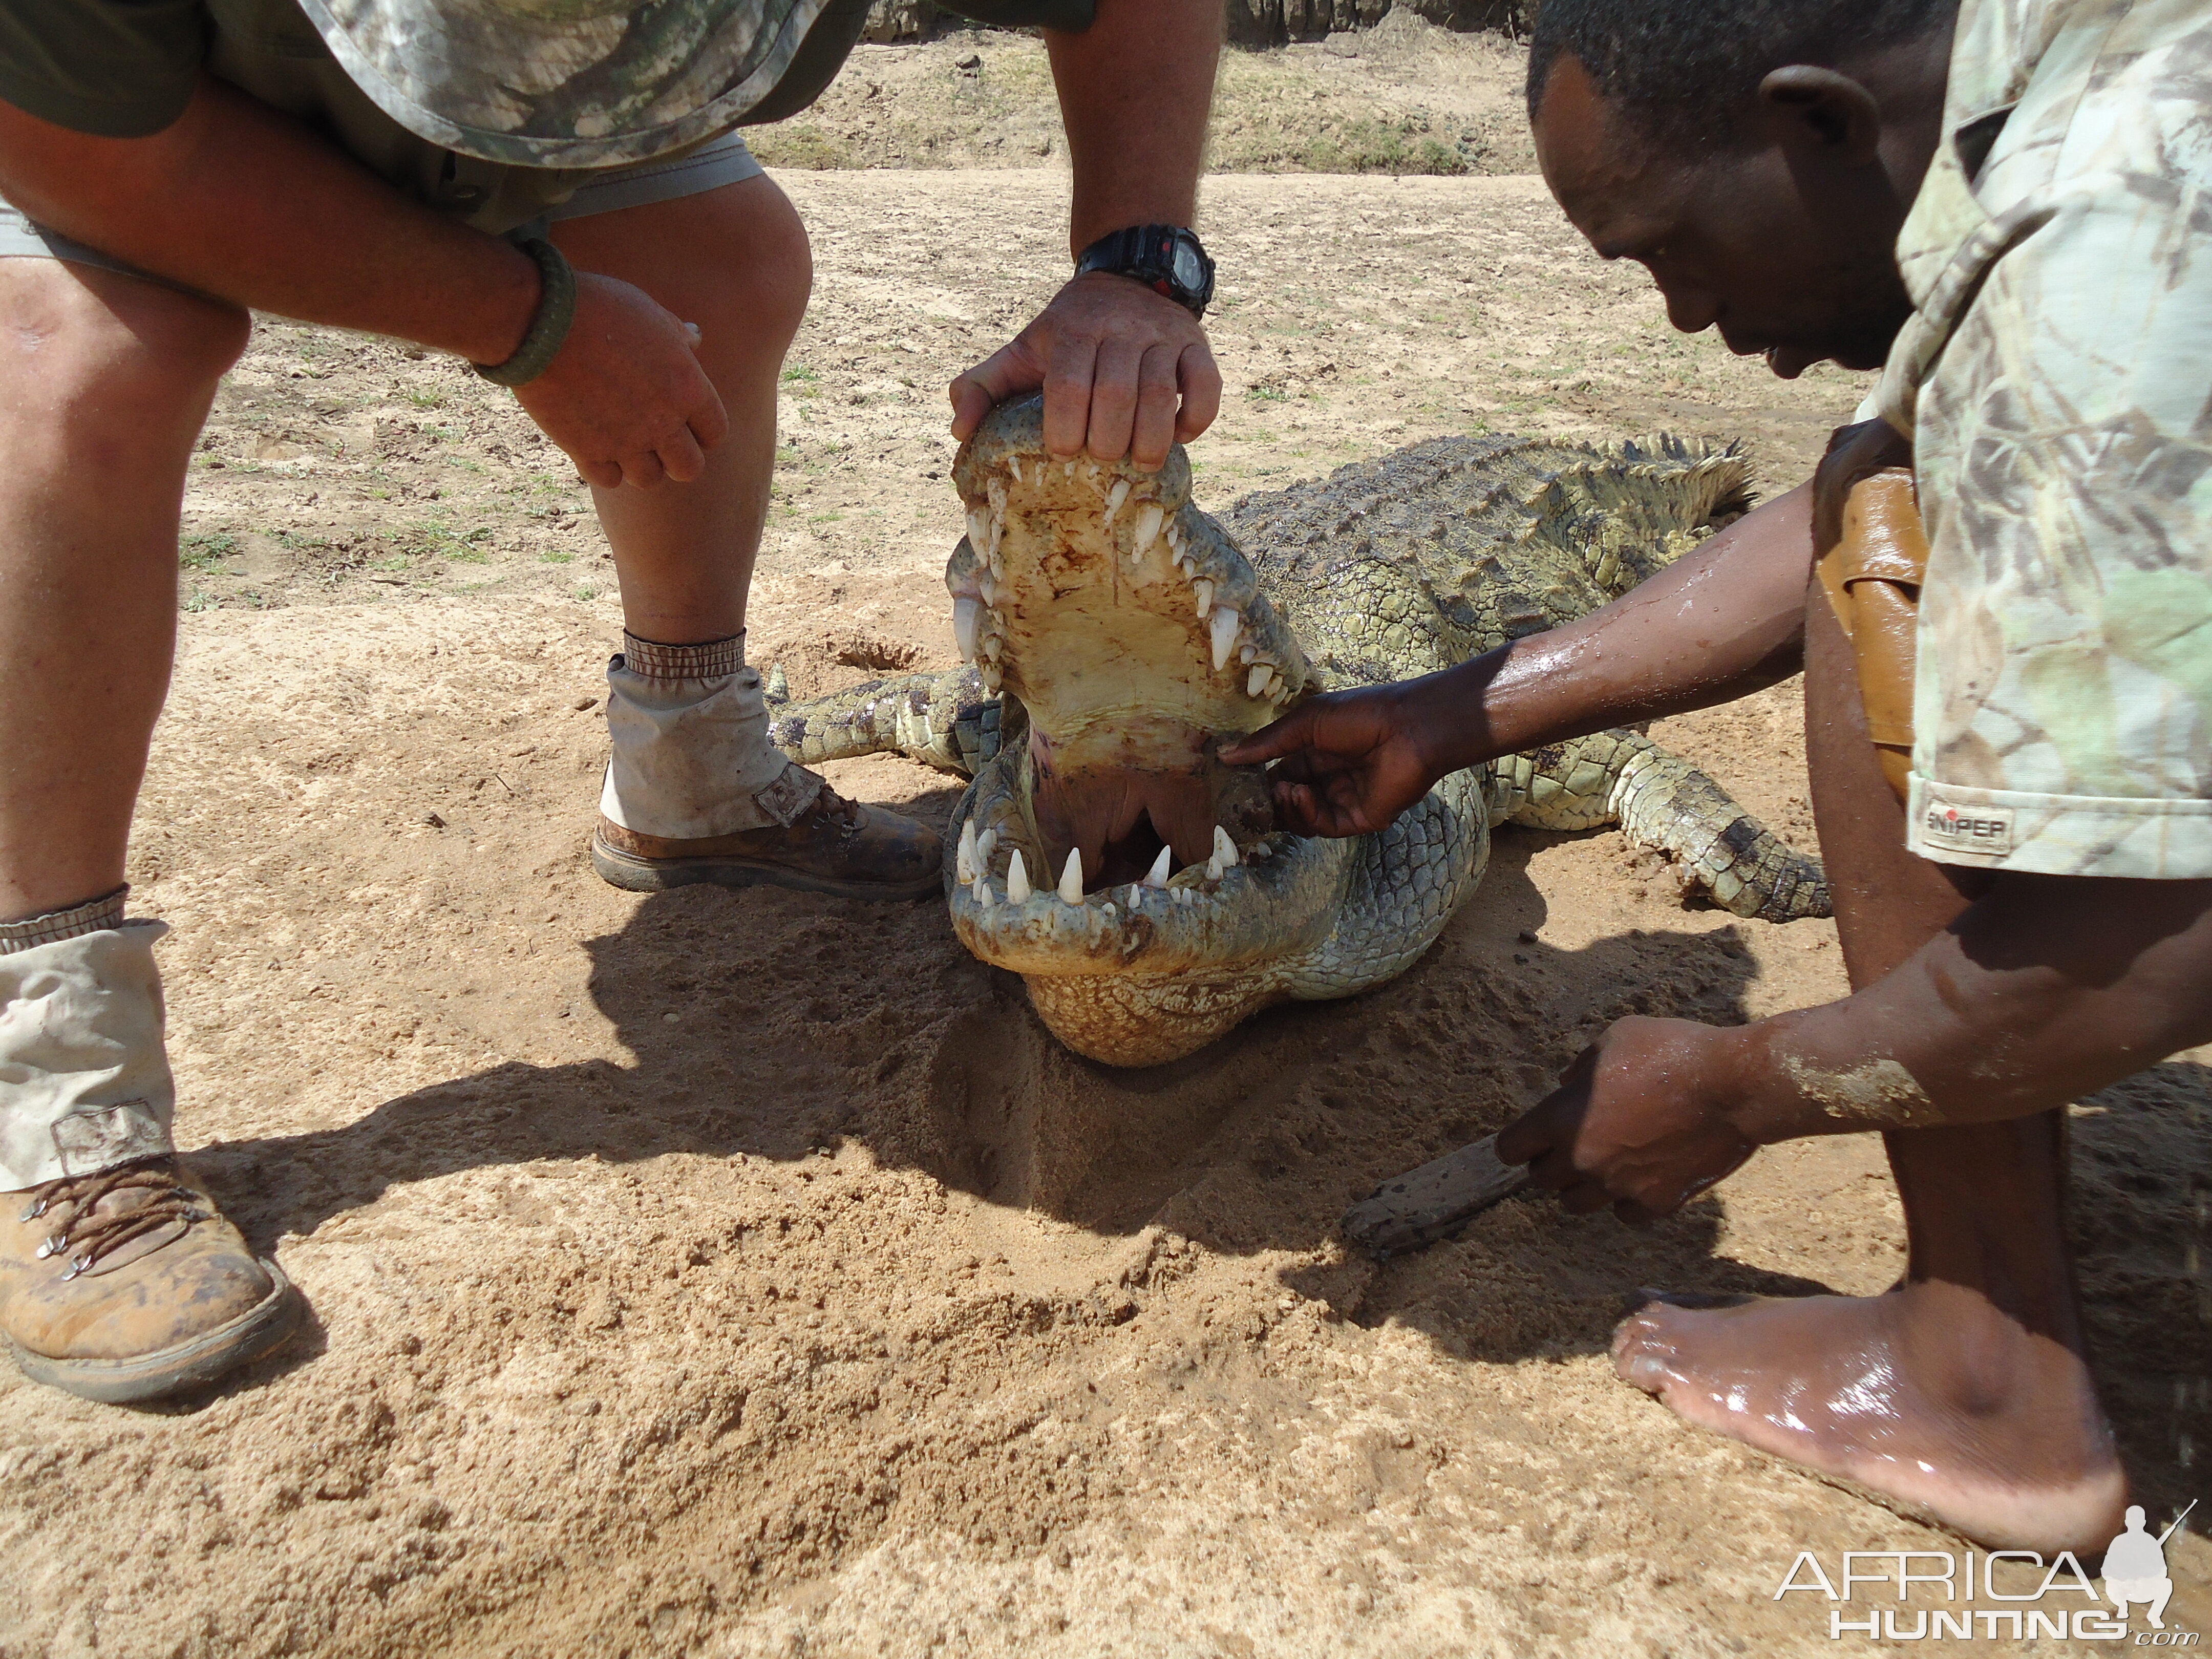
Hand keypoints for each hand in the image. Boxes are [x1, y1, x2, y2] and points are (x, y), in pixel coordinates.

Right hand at [514, 272, 728, 490]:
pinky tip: (594, 445)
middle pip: (689, 469)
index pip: (715, 432)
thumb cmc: (600, 306)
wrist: (542, 321)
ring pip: (648, 479)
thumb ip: (677, 333)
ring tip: (624, 442)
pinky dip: (603, 468)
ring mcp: (625, 442)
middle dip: (677, 459)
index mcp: (687, 389)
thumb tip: (695, 337)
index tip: (687, 422)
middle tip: (658, 440)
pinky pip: (607, 480)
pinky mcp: (587, 451)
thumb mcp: (649, 312)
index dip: (703, 431)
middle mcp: (663, 422)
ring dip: (639, 465)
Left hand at [949, 271, 1220, 468]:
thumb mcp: (1021, 350)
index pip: (1068, 382)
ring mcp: (1164, 335)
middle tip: (1101, 462)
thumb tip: (960, 431)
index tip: (1063, 452)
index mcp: (1073, 329)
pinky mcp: (1197, 345)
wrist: (1125, 277)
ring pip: (1162, 394)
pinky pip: (1207, 386)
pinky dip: (1195, 419)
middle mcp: (1121, 327)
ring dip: (1151, 440)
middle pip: (1116, 392)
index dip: (1065, 426)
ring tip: (1138, 464)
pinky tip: (1179, 439)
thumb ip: (983, 386)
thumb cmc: (1067, 333)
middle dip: (1106, 439)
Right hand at [1218, 683, 1442, 836]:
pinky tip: (1299, 794)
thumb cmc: (1361, 714)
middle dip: (1268, 799)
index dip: (1257, 780)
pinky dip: (1306, 813)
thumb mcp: (1306, 722)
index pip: (1279, 773)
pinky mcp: (1360, 819)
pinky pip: (1323, 825)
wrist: (1409, 727)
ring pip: (1302, 818)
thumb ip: (1267, 743)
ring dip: (1285, 806)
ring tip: (1280, 790)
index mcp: (1318, 752)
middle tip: (1250, 796)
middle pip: (1288, 801)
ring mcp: (1345, 800)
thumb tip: (1224, 755)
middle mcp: (1330, 779)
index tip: (1233, 782)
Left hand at [1495, 1017, 1759, 1222]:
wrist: (1732, 1085)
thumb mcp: (1615, 1038)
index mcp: (1562, 1118)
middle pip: (1540, 1181)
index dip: (1519, 1142)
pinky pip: (1625, 1213)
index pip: (1511, 1148)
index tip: (1529, 1138)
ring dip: (1583, 1186)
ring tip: (1602, 1165)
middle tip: (1569, 1147)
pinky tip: (1640, 1177)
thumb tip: (1567, 1085)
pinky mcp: (1656, 1203)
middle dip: (1550, 1163)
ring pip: (1577, 1204)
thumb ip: (1581, 1068)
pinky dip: (1627, 1200)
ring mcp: (1619, 1186)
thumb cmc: (1672, 1051)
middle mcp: (1582, 1159)